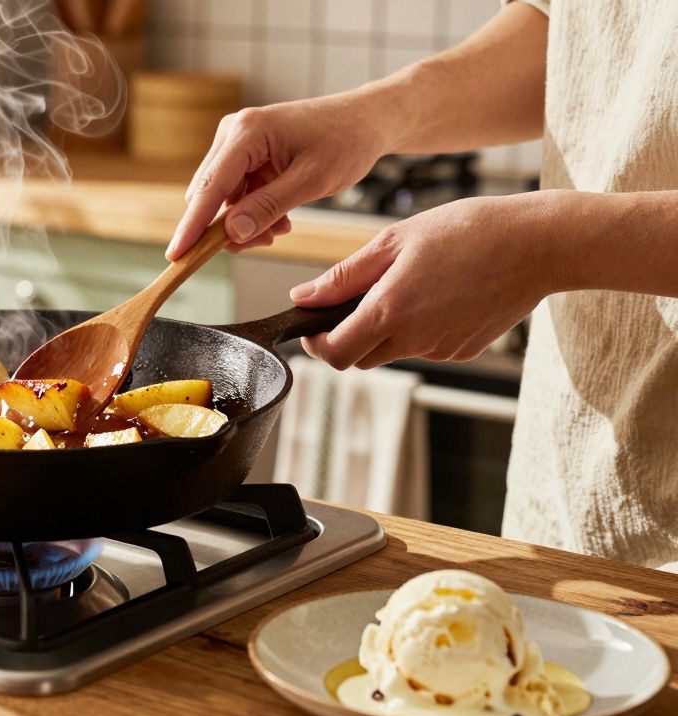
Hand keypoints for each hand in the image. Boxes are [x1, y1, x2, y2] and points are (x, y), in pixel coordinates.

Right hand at [167, 95, 391, 259]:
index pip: (209, 187)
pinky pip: (236, 194)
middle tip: (267, 241)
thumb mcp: (311, 181)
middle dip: (230, 226)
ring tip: (282, 226)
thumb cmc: (345, 141)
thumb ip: (268, 208)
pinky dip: (254, 212)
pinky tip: (281, 217)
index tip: (175, 256)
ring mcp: (237, 143)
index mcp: (247, 132)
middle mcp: (233, 133)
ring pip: (223, 200)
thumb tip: (231, 234)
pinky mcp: (244, 154)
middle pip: (209, 195)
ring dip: (247, 221)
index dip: (192, 226)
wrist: (366, 120)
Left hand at [291, 193, 561, 368]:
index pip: (334, 354)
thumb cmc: (467, 230)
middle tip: (354, 300)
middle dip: (346, 337)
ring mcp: (442, 349)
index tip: (312, 326)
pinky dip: (416, 329)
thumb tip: (302, 297)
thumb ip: (343, 276)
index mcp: (390, 311)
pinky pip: (424, 347)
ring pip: (392, 353)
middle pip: (359, 359)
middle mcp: (415, 340)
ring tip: (404, 286)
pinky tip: (437, 294)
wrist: (539, 244)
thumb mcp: (394, 240)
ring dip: (383, 331)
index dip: (315, 344)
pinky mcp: (464, 350)